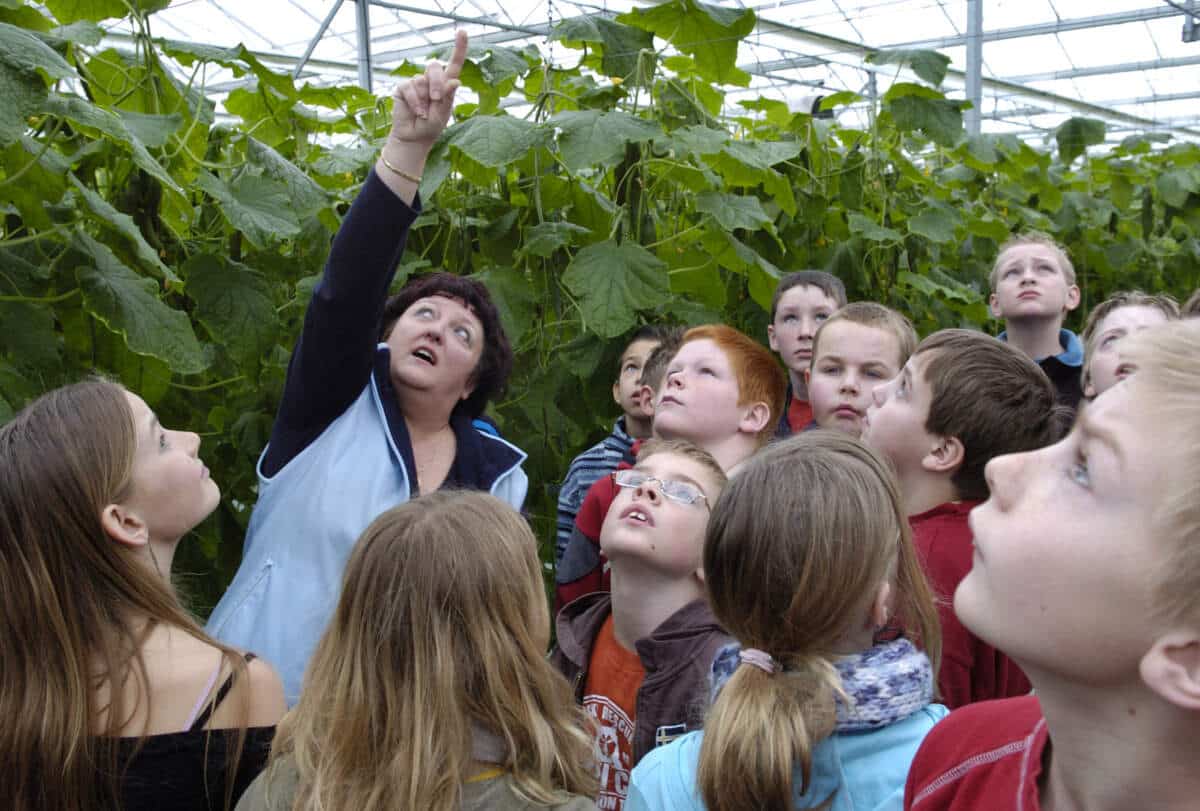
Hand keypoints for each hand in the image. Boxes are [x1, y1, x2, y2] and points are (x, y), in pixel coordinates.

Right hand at [388, 29, 467, 147]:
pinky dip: (414, 101)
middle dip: (437, 82)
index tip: (462, 32)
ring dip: (424, 98)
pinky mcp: (403, 88)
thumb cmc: (431, 127)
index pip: (454, 64)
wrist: (413, 138)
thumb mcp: (443, 114)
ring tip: (424, 113)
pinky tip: (416, 112)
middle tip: (435, 100)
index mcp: (445, 85)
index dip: (459, 48)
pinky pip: (409, 87)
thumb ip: (447, 98)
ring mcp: (416, 83)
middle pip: (435, 66)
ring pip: (421, 79)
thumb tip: (455, 81)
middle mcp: (431, 81)